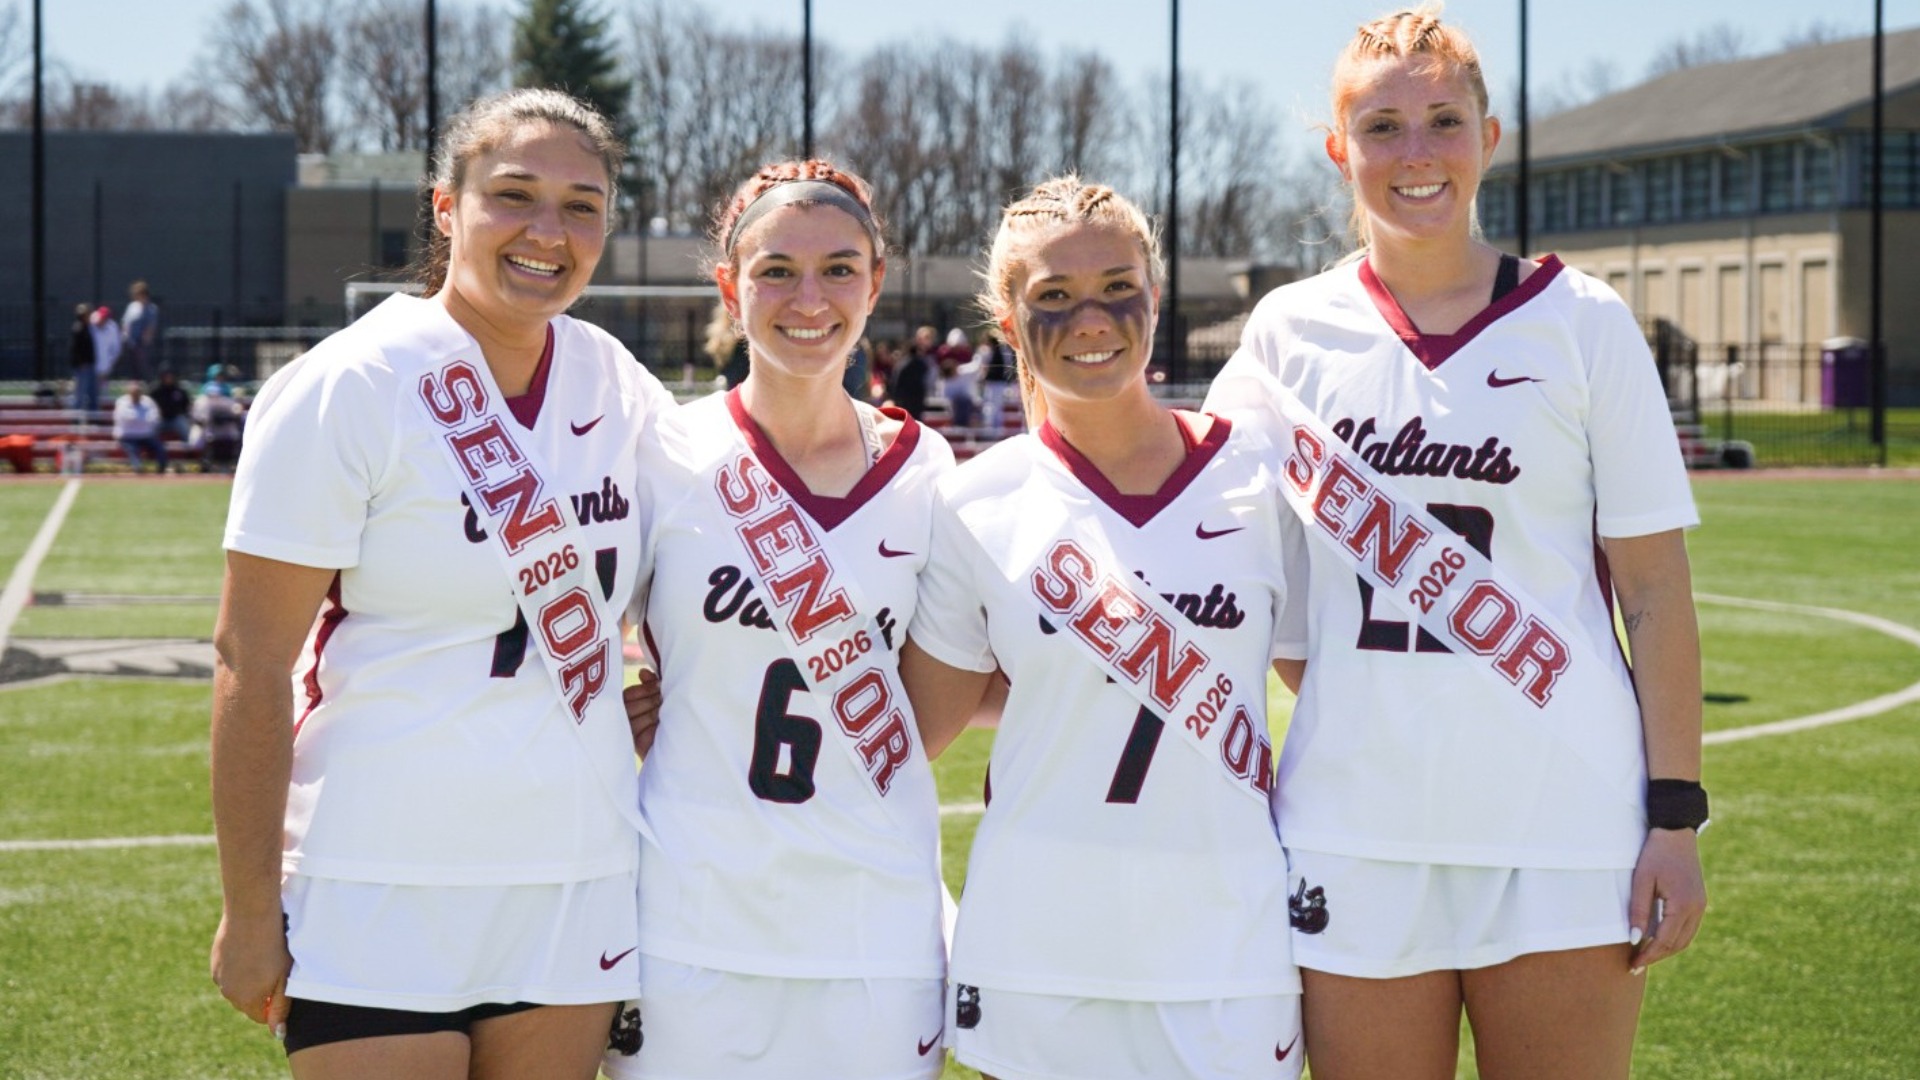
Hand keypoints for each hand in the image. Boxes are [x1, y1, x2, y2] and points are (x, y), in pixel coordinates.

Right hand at [210, 907, 291, 1034]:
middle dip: (261, 993)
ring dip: (248, 979)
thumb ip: (281, 1007)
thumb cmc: (275, 946)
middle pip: (247, 1003)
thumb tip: (277, 1033)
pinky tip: (250, 949)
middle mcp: (228, 993)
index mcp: (246, 1000)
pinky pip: (228, 972)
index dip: (274, 1004)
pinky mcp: (214, 961)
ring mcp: (218, 976)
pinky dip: (239, 966)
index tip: (282, 984)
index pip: (260, 1016)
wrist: (251, 914)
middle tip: (274, 967)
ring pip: (236, 987)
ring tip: (262, 956)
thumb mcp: (285, 978)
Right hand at [623, 669, 662, 759]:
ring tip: (666, 712)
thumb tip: (642, 672)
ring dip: (653, 714)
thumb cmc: (670, 716)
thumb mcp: (660, 697)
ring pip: (636, 722)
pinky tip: (663, 725)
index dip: (644, 689)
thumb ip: (650, 684)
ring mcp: (629, 735)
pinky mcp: (637, 747)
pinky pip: (642, 736)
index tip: (660, 685)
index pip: (628, 695)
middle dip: (650, 701)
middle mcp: (624, 720)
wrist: (682, 744)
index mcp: (627, 705)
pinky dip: (654, 729)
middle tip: (664, 699)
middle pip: (629, 707)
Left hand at [1628, 827, 1706, 973]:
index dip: (1648, 955)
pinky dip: (1673, 938)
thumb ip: (1639, 910)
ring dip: (1666, 950)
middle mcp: (1696, 909)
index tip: (1632, 965)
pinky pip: (1688, 927)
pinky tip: (1657, 939)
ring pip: (1685, 938)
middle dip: (1657, 956)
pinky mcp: (1698, 900)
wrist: (1675, 831)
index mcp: (1683, 905)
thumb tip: (1635, 940)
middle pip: (1677, 944)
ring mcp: (1700, 905)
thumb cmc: (1655, 853)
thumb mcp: (1641, 880)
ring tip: (1645, 955)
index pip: (1665, 941)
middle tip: (1636, 965)